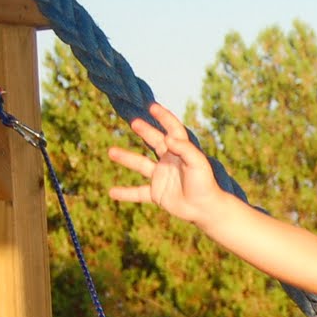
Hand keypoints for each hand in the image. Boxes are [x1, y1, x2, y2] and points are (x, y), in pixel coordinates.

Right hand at [107, 103, 222, 223]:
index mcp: (181, 151)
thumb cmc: (204, 185)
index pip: (172, 129)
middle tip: (134, 122)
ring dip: (126, 158)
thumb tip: (167, 138)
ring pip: (140, 164)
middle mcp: (169, 161)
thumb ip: (185, 149)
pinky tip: (112, 193)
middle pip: (154, 142)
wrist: (205, 209)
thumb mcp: (198, 164)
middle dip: (145, 131)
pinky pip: (138, 193)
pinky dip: (125, 193)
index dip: (164, 117)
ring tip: (111, 152)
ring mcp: (161, 177)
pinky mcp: (157, 193)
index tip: (153, 107)